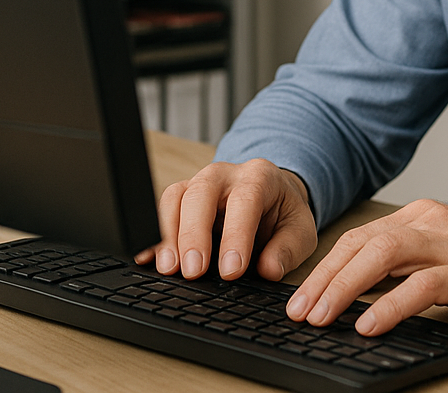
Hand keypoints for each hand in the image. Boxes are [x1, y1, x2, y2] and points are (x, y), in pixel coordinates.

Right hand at [134, 159, 316, 282]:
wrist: (272, 195)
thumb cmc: (283, 213)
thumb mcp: (300, 230)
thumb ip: (288, 249)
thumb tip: (269, 269)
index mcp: (260, 177)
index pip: (246, 200)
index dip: (236, 235)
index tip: (231, 270)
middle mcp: (225, 175)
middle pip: (202, 193)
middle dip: (194, 233)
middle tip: (193, 271)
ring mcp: (198, 183)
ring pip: (175, 198)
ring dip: (168, 235)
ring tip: (169, 270)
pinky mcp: (180, 198)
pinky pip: (160, 209)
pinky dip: (153, 235)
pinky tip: (147, 258)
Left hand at [284, 199, 447, 335]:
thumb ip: (409, 266)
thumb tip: (358, 294)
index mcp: (423, 216)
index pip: (360, 237)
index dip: (325, 267)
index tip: (299, 297)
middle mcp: (434, 222)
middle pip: (363, 243)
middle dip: (324, 279)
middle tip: (297, 311)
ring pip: (384, 256)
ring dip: (345, 288)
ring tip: (320, 317)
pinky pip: (422, 285)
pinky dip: (390, 304)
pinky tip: (369, 323)